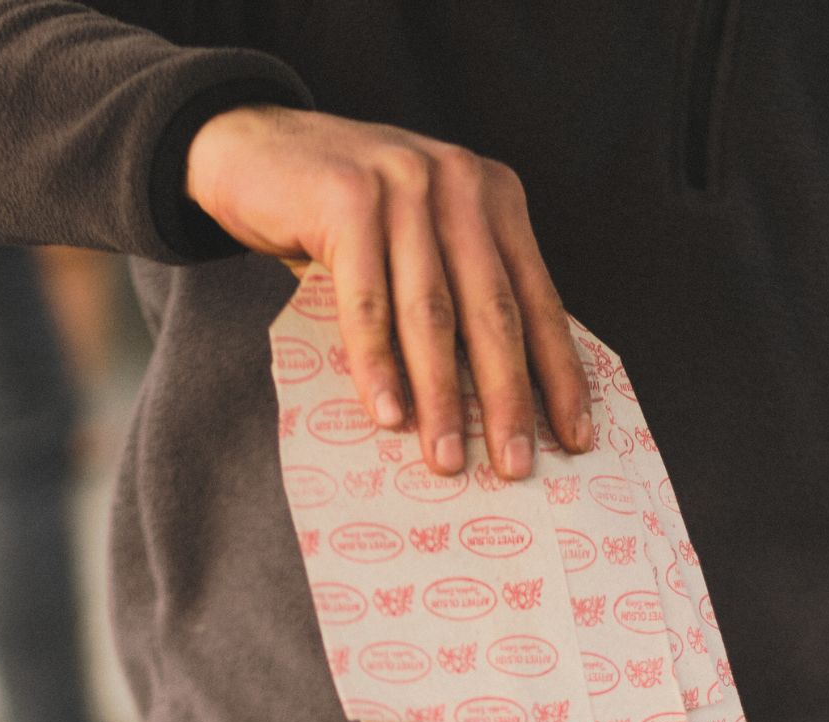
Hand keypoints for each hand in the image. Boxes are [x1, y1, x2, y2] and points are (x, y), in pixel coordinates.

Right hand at [187, 104, 591, 479]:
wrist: (253, 148)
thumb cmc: (344, 218)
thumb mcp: (419, 241)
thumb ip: (459, 291)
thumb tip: (499, 402)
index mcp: (492, 197)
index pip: (537, 299)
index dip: (558, 374)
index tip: (575, 438)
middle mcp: (459, 183)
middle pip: (493, 311)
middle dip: (508, 398)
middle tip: (515, 466)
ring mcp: (404, 183)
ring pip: (432, 312)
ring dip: (442, 396)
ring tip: (446, 459)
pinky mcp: (347, 197)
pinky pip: (367, 301)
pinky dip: (377, 364)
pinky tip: (388, 415)